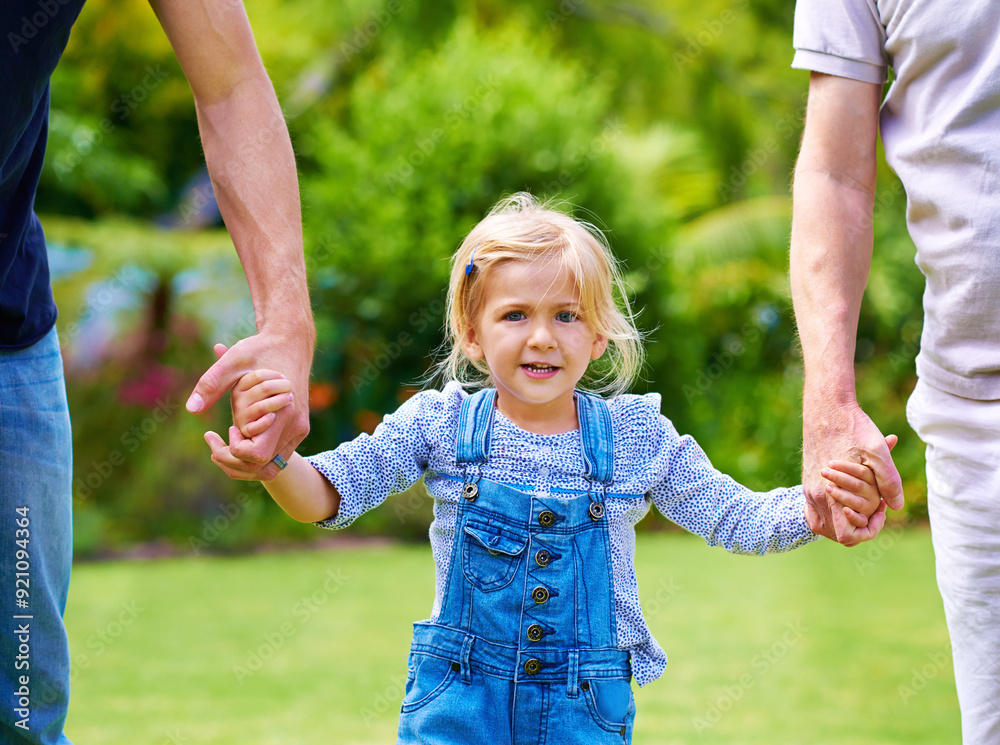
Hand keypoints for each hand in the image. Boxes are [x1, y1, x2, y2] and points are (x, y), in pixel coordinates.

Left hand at [186, 331, 311, 476]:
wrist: (292, 341)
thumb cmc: (261, 348)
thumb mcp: (234, 362)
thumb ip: (212, 384)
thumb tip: (191, 408)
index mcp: (284, 414)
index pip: (257, 455)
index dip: (236, 448)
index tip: (229, 428)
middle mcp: (295, 427)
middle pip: (264, 467)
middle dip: (234, 461)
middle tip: (216, 441)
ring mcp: (299, 430)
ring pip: (271, 467)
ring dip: (244, 463)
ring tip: (225, 443)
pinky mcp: (298, 429)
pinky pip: (276, 456)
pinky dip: (255, 456)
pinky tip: (240, 437)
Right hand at [802, 399, 903, 545]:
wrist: (826, 408)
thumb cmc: (853, 428)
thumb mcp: (878, 453)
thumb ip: (889, 482)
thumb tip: (896, 506)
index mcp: (831, 494)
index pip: (847, 536)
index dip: (868, 531)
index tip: (880, 512)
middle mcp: (816, 496)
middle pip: (837, 533)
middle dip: (860, 524)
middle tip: (876, 504)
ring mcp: (809, 490)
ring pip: (826, 524)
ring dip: (846, 520)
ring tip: (864, 502)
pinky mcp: (807, 482)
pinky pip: (816, 512)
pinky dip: (832, 513)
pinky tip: (846, 500)